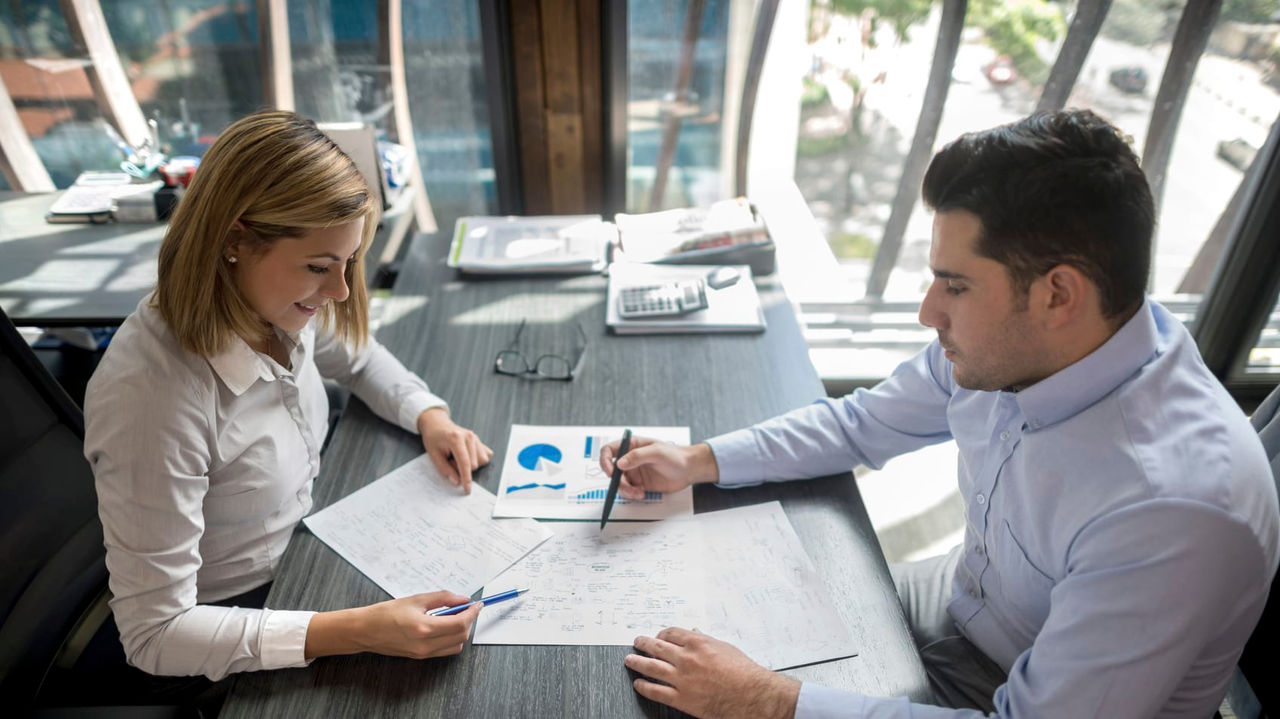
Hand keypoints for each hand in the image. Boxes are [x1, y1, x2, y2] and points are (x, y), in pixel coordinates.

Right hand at [306, 591, 481, 659]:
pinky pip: (445, 650)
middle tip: (467, 607)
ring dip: (461, 631)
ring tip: (454, 616)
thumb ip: (443, 598)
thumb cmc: (386, 613)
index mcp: (424, 627)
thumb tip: (463, 599)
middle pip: (461, 636)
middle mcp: (426, 644)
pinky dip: (451, 639)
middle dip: (469, 621)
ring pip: (455, 645)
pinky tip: (445, 626)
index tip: (477, 604)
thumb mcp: (416, 599)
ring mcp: (424, 653)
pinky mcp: (421, 657)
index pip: (460, 623)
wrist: (365, 630)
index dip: (473, 613)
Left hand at [418, 408, 492, 493]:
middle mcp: (469, 436)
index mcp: (456, 439)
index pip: (465, 463)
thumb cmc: (433, 438)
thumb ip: (445, 469)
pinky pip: (485, 455)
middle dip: (462, 468)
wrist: (436, 424)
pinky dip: (477, 460)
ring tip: (457, 458)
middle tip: (450, 461)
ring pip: (482, 461)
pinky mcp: (479, 440)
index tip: (467, 490)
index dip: (466, 478)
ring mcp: (476, 437)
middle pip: (474, 464)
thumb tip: (457, 482)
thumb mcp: (434, 455)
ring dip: (470, 464)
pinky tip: (467, 456)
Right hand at [598, 438, 718, 499]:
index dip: (605, 460)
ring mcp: (634, 472)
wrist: (690, 470)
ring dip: (625, 490)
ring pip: (619, 483)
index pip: (609, 450)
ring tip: (638, 492)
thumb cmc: (676, 455)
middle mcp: (630, 459)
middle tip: (626, 486)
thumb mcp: (657, 452)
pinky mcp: (640, 484)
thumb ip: (637, 456)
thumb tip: (619, 463)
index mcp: (632, 446)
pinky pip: (628, 491)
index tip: (611, 471)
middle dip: (616, 481)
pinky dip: (632, 495)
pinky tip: (641, 493)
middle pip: (612, 470)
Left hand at [626, 628, 799, 718]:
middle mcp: (686, 658)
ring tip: (629, 660)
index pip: (671, 633)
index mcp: (697, 643)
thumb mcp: (725, 647)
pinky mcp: (681, 698)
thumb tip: (695, 632)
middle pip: (657, 647)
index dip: (661, 633)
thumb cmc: (743, 671)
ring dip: (637, 662)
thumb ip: (706, 640)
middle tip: (637, 642)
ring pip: (651, 667)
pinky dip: (644, 687)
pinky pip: (656, 691)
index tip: (658, 636)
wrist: (751, 695)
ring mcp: (682, 679)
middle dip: (643, 644)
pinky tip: (639, 684)